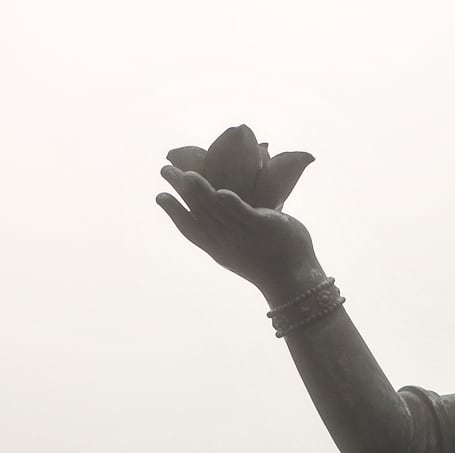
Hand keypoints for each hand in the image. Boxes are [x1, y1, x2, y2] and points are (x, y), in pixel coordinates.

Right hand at [157, 167, 323, 303]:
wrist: (294, 280)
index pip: (191, 230)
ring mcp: (245, 235)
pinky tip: (221, 192)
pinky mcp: (264, 227)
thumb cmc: (270, 261)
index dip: (174, 213)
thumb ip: (230, 229)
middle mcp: (227, 242)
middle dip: (181, 191)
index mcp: (219, 249)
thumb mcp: (241, 249)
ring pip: (218, 212)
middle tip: (165, 170)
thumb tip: (222, 206)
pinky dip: (233, 205)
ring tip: (187, 175)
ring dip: (201, 193)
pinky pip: (245, 215)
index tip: (159, 196)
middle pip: (199, 213)